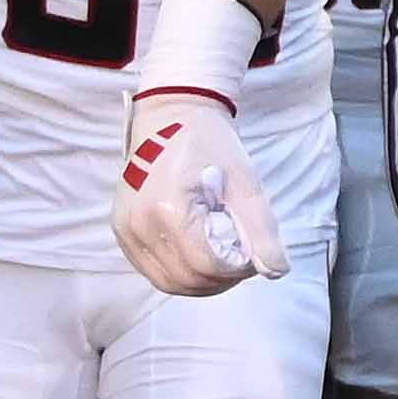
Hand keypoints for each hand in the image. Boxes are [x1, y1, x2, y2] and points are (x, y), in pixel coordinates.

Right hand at [114, 87, 280, 292]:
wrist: (171, 116)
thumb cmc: (209, 143)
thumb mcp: (244, 181)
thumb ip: (261, 229)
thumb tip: (275, 270)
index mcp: (168, 210)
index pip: (208, 266)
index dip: (239, 269)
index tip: (254, 253)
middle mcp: (139, 225)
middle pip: (187, 280)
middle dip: (222, 279)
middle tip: (242, 258)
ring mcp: (125, 230)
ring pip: (168, 282)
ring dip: (201, 281)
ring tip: (223, 258)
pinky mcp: (121, 231)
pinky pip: (151, 270)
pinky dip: (179, 272)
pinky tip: (200, 255)